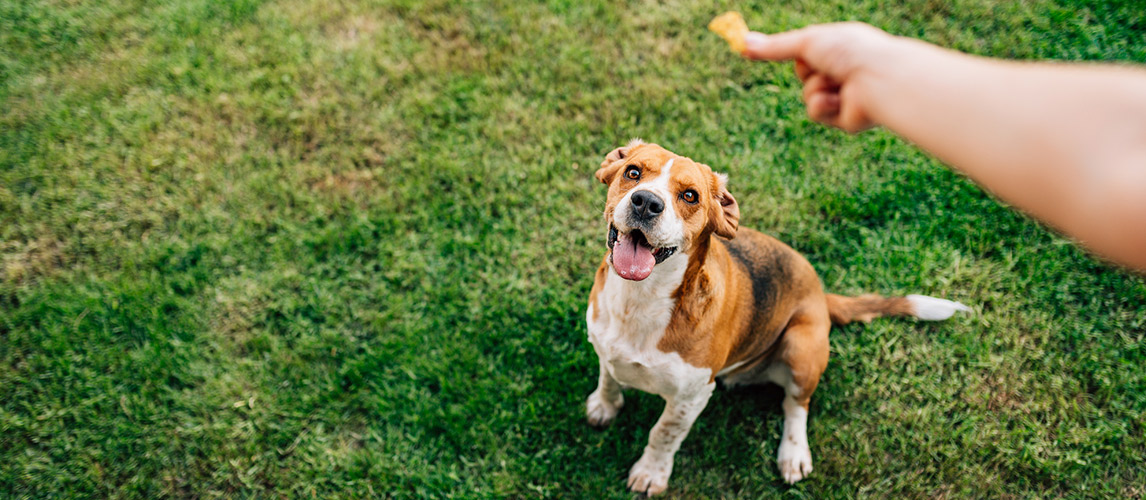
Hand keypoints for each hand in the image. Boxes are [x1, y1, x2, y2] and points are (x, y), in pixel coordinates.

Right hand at [742, 22, 900, 132]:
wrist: (877, 79)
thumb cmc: (849, 52)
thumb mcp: (806, 43)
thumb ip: (775, 47)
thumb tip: (742, 42)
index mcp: (841, 48)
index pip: (808, 53)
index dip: (798, 54)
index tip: (770, 53)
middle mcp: (845, 70)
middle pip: (805, 76)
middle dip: (808, 72)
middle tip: (823, 65)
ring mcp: (846, 95)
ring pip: (808, 96)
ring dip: (815, 89)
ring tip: (837, 83)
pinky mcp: (846, 119)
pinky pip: (817, 113)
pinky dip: (823, 106)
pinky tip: (840, 100)